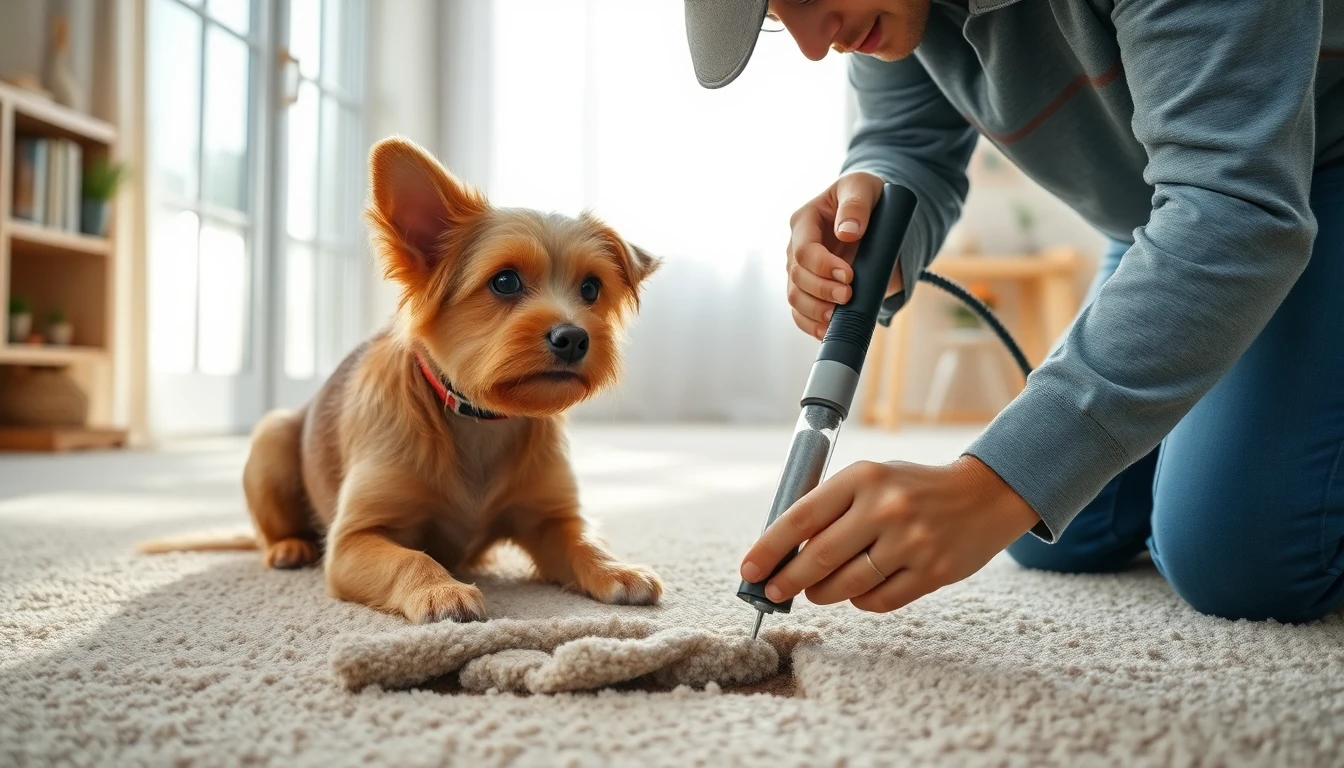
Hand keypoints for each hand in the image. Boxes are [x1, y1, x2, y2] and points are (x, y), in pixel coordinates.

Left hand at [739, 455, 1040, 612]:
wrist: (982, 497)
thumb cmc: (910, 489)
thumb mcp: (870, 480)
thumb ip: (830, 508)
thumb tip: (781, 552)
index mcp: (864, 477)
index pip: (801, 516)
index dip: (769, 548)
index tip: (749, 570)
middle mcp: (887, 507)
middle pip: (820, 557)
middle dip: (788, 580)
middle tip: (772, 591)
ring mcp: (912, 541)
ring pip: (847, 585)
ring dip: (822, 594)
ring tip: (815, 591)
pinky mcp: (933, 572)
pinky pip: (878, 601)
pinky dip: (859, 601)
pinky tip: (857, 592)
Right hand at [786, 171, 903, 340]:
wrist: (873, 214)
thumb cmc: (865, 196)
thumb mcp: (863, 187)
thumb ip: (856, 205)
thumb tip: (847, 233)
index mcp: (804, 221)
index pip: (804, 251)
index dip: (823, 266)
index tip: (848, 275)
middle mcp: (796, 248)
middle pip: (798, 278)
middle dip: (822, 291)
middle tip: (848, 296)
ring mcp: (801, 271)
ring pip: (796, 298)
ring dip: (815, 311)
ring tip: (836, 316)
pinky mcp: (810, 290)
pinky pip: (801, 313)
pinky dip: (811, 325)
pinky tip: (827, 331)